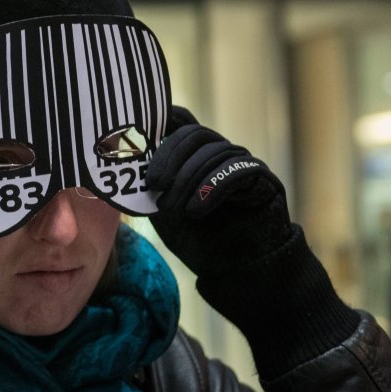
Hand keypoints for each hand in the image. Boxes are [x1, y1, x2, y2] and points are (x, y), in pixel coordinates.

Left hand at [144, 106, 292, 275]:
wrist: (233, 272)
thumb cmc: (197, 239)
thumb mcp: (163, 209)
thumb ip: (150, 183)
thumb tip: (126, 160)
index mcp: (197, 156)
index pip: (183, 123)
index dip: (164, 119)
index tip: (141, 132)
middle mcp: (222, 154)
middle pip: (195, 134)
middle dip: (170, 156)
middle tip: (153, 184)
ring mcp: (244, 166)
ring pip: (215, 152)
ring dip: (188, 179)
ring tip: (171, 207)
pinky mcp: (264, 183)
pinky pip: (239, 171)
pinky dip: (211, 188)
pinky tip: (194, 210)